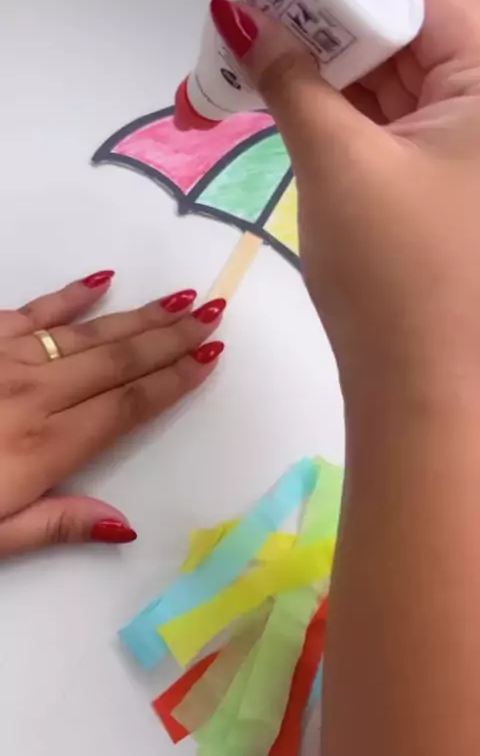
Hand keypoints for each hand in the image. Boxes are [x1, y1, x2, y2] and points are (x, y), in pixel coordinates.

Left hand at [0, 270, 224, 557]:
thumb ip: (58, 524)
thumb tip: (127, 525)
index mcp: (44, 446)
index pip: (127, 406)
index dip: (173, 381)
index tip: (211, 359)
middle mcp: (36, 393)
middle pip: (119, 360)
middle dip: (172, 337)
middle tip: (214, 314)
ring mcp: (8, 358)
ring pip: (89, 332)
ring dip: (140, 315)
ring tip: (182, 298)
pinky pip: (36, 310)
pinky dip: (71, 295)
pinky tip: (103, 279)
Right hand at [211, 0, 479, 755]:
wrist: (418, 387)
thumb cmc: (394, 274)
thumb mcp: (336, 161)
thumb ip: (288, 78)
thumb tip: (240, 19)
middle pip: (402, 29)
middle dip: (324, 23)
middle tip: (251, 19)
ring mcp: (462, 144)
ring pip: (388, 77)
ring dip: (323, 67)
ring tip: (255, 57)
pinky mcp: (434, 178)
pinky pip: (384, 120)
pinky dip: (336, 107)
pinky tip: (286, 98)